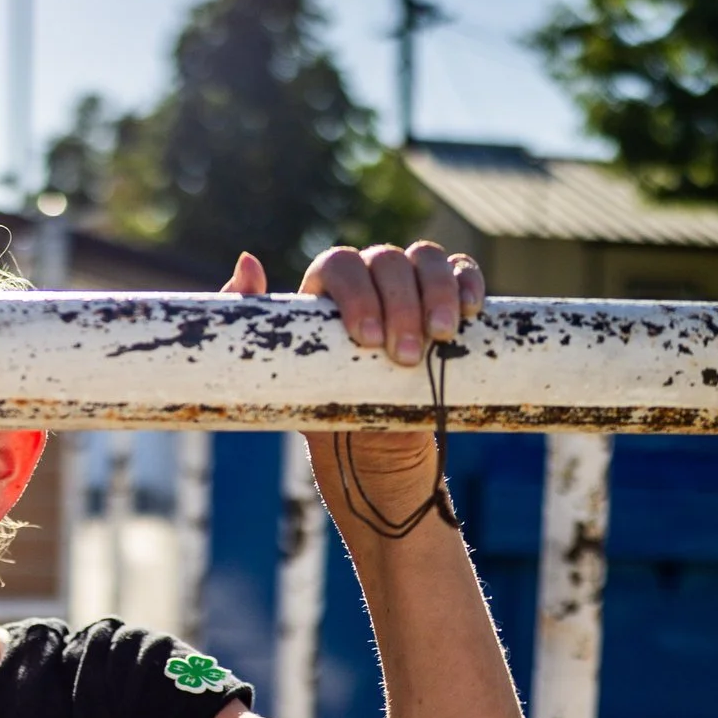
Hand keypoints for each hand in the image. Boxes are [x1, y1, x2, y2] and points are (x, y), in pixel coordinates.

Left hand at [222, 244, 486, 538]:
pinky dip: (468, 281)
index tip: (365, 340)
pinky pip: (460, 272)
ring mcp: (410, 289)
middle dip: (400, 305)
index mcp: (326, 294)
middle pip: (387, 260)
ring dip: (437, 292)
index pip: (340, 264)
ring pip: (426, 259)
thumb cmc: (324, 416)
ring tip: (440, 338)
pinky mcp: (447, 304)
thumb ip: (252, 324)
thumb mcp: (283, 381)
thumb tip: (247, 262)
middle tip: (404, 356)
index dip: (357, 292)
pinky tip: (470, 308)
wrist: (373, 459)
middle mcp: (369, 283)